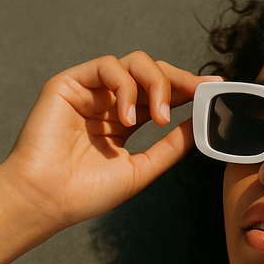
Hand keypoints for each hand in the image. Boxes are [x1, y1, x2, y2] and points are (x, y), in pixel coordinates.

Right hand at [0, 53, 220, 230]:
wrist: (48, 199)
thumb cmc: (88, 192)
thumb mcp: (142, 169)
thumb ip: (171, 146)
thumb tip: (202, 124)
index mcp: (125, 121)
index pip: (163, 95)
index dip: (189, 88)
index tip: (216, 89)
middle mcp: (109, 101)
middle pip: (153, 72)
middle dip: (180, 80)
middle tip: (199, 93)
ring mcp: (90, 90)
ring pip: (134, 63)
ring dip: (156, 85)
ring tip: (160, 119)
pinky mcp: (69, 83)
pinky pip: (108, 66)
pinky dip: (126, 87)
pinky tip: (129, 118)